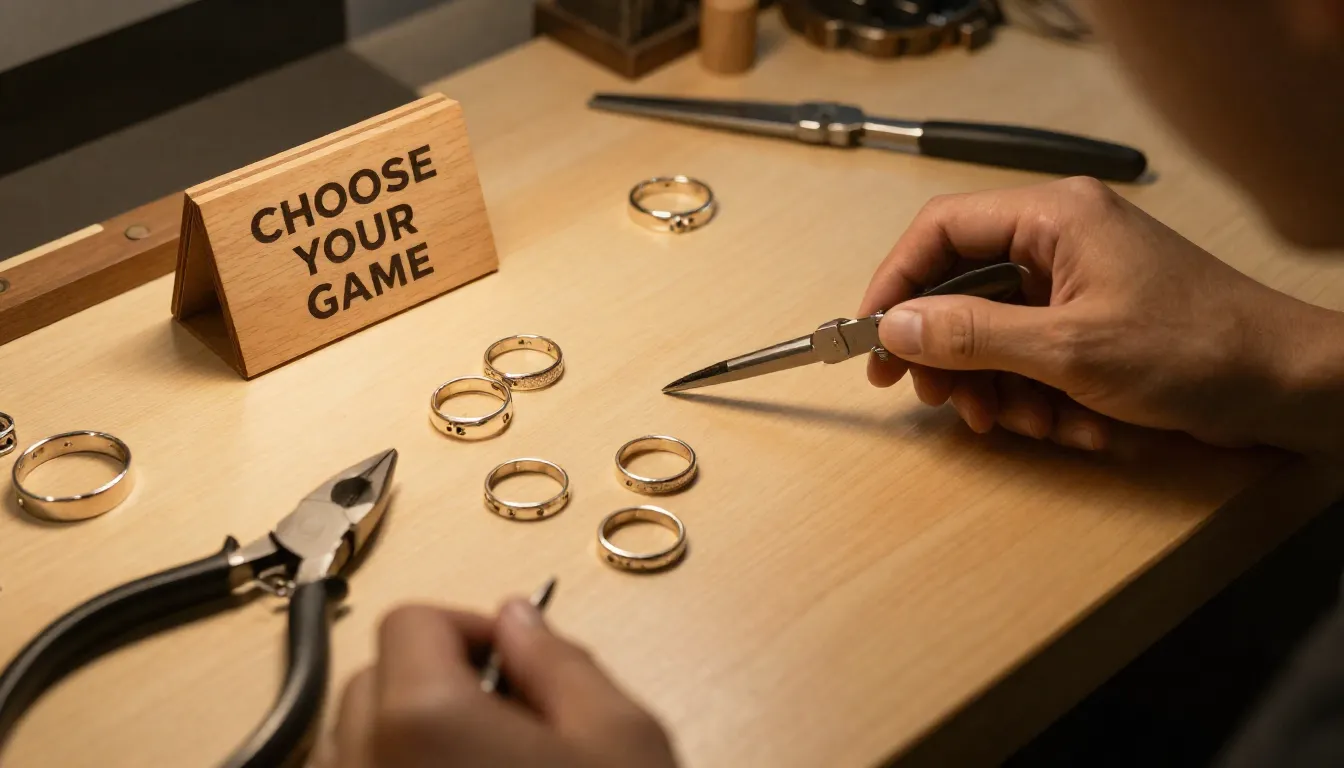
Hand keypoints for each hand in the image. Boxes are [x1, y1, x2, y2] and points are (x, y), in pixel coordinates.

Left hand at [322, 601, 677, 767]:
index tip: (516, 663)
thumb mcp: (620, 737)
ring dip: (407, 734)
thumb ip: (560, 660)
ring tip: (483, 762)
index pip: (411, 621)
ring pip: (355, 742)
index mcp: (423, 719)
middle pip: (372, 678)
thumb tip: (520, 616)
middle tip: (510, 718)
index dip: (470, 628)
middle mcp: (363, 764)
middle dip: (435, 680)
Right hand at [858, 176, 1343, 455]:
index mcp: (1054, 217)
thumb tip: (894, 327)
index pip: (940, 230)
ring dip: (1000, 389)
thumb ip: (972, 335)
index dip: (895, 283)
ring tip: (1027, 424)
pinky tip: (1075, 426)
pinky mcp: (1092, 325)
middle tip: (944, 400)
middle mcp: (1060, 240)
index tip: (870, 339)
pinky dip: (1039, 399)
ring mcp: (1077, 284)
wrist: (1287, 387)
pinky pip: (1032, 359)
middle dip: (953, 355)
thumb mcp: (1068, 349)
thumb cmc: (1197, 351)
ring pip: (994, 335)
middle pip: (962, 289)